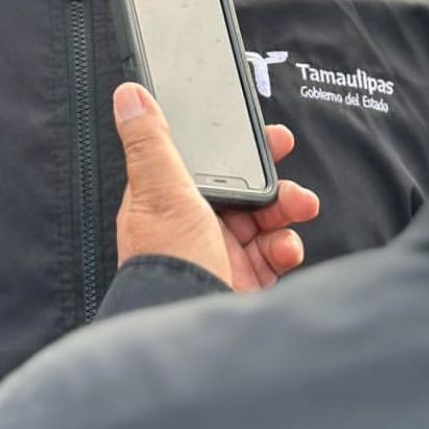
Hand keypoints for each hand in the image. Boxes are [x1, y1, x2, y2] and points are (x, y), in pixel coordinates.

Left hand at [113, 82, 319, 291]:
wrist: (193, 333)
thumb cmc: (169, 261)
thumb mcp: (160, 191)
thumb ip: (151, 141)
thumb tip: (129, 95)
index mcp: (166, 199)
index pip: (202, 160)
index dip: (230, 142)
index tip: (257, 127)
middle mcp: (192, 225)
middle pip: (239, 186)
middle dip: (268, 171)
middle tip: (286, 151)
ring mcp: (220, 254)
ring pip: (263, 218)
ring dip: (285, 208)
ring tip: (299, 204)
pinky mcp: (244, 281)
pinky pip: (274, 255)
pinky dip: (285, 248)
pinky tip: (284, 248)